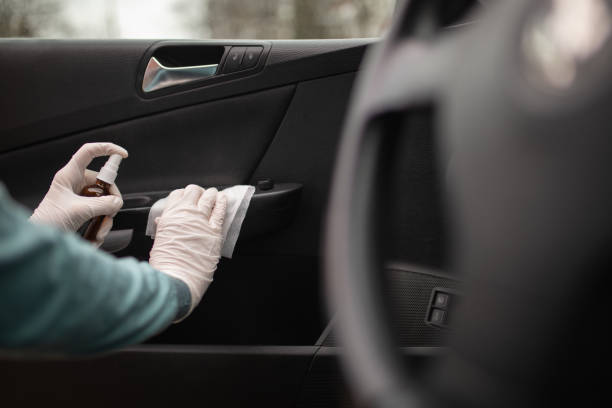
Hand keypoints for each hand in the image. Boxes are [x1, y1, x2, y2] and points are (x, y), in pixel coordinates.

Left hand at [30, 143, 127, 245]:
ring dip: (106, 216)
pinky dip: (101, 223)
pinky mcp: (82, 210)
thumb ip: (103, 204)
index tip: (122, 154)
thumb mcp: (79, 210)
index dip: (107, 149)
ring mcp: (79, 197)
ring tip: (100, 228)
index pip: (89, 152)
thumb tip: (117, 202)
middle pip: (103, 182)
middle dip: (110, 199)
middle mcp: (75, 184)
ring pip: (103, 200)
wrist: (40, 240)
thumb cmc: (49, 222)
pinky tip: (96, 234)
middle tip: (112, 210)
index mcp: (69, 176)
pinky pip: (99, 212)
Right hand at [149, 185, 226, 318]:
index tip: (186, 197)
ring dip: (210, 194)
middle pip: (193, 192)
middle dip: (197, 192)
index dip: (183, 195)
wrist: (177, 278)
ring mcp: (201, 221)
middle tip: (200, 195)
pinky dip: (222, 202)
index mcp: (169, 217)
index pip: (176, 195)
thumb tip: (161, 221)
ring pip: (208, 198)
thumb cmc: (166, 265)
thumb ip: (163, 228)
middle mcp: (185, 214)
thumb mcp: (158, 241)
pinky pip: (220, 211)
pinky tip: (223, 198)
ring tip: (213, 194)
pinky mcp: (214, 231)